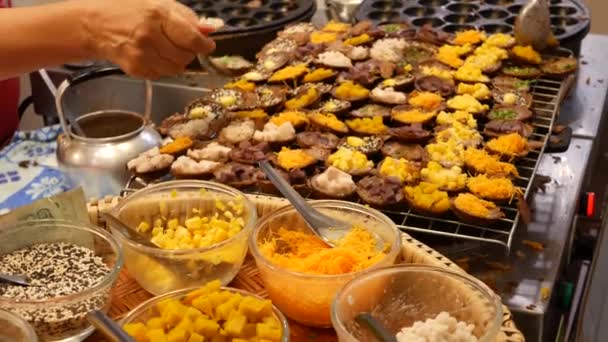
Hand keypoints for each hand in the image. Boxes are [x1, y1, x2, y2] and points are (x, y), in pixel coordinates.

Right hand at [83, 0, 215, 78]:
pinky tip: (153, 54)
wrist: (94, 24)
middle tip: (182, 43)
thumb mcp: (159, 2)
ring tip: (166, 48)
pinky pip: (162, 74)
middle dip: (189, 52)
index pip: (192, 39)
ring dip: (177, 61)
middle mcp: (149, 36)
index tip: (207, 45)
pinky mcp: (136, 69)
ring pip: (176, 69)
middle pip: (185, 56)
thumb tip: (210, 30)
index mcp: (157, 15)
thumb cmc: (128, 8)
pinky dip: (163, 67)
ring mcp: (141, 55)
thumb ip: (187, 17)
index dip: (204, 45)